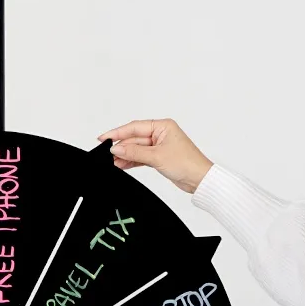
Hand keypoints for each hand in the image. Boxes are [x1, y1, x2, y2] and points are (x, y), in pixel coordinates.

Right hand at [96, 118, 213, 193]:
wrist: (200, 179)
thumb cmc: (188, 163)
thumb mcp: (157, 156)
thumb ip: (134, 152)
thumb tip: (117, 148)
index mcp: (163, 126)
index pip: (135, 127)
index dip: (118, 132)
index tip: (104, 137)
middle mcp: (161, 133)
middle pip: (135, 138)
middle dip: (121, 146)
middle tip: (107, 153)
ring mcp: (160, 146)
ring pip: (137, 149)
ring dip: (126, 155)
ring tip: (113, 162)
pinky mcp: (160, 157)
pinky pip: (141, 157)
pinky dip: (132, 161)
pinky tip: (122, 164)